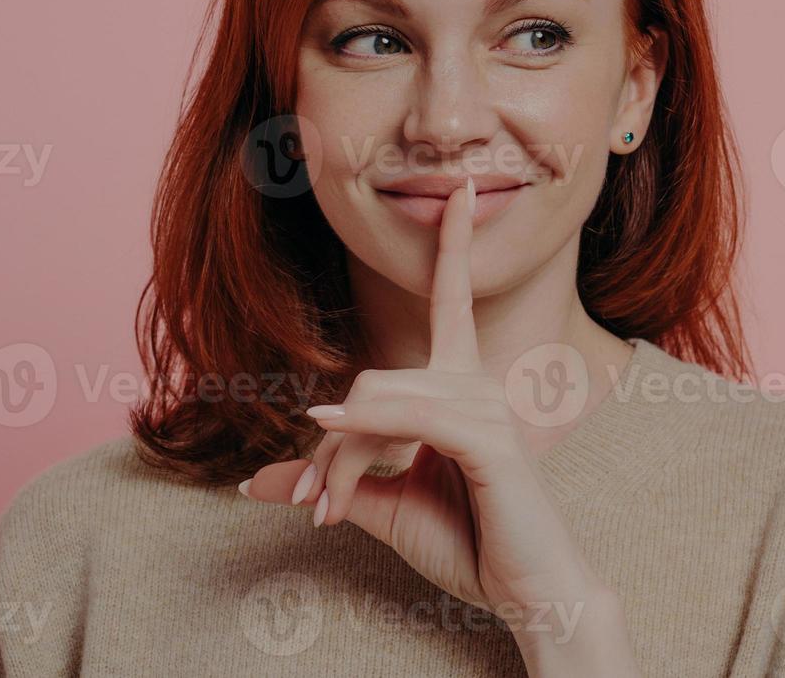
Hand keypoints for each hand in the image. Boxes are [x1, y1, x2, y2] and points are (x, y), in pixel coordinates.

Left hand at [240, 179, 636, 670]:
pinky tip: (330, 427)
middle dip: (333, 445)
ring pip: (378, 401)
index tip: (458, 194)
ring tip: (328, 509)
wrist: (529, 591)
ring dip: (339, 460)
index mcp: (463, 388)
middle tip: (316, 505)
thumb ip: (333, 481)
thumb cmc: (472, 543)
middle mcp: (478, 386)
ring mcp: (486, 408)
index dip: (454, 246)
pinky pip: (408, 416)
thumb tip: (255, 480)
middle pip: (374, 382)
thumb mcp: (385, 508)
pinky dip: (362, 424)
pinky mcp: (485, 439)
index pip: (454, 302)